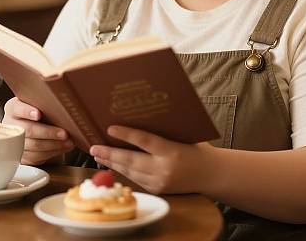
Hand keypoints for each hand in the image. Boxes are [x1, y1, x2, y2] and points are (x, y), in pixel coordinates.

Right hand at [3, 97, 74, 164]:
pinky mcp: (21, 155)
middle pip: (28, 130)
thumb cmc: (40, 111)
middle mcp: (11, 124)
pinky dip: (52, 152)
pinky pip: (36, 156)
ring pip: (34, 146)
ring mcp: (14, 141)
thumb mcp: (39, 104)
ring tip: (68, 142)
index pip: (17, 108)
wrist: (36, 125)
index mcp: (13, 108)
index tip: (38, 115)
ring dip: (54, 145)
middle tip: (64, 133)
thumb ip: (45, 103)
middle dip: (48, 133)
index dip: (27, 112)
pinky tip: (63, 147)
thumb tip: (62, 106)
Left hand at [90, 125, 211, 194]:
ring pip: (130, 172)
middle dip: (110, 153)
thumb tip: (137, 116)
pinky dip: (123, 171)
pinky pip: (136, 180)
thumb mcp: (182, 135)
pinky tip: (113, 164)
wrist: (212, 174)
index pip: (144, 141)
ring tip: (98, 154)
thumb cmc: (196, 148)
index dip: (126, 134)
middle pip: (131, 160)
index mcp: (172, 151)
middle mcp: (164, 168)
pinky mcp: (158, 190)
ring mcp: (160, 182)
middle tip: (93, 147)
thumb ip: (162, 131)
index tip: (109, 128)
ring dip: (112, 163)